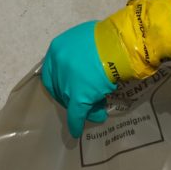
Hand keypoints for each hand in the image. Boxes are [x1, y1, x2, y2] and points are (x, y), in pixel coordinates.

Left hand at [41, 21, 115, 138]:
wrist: (120, 45)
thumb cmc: (106, 39)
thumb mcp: (85, 38)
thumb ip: (79, 51)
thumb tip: (84, 65)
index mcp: (57, 49)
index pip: (51, 72)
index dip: (59, 83)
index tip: (68, 90)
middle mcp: (58, 65)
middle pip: (60, 88)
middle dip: (71, 97)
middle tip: (85, 102)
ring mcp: (67, 81)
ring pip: (70, 100)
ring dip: (82, 108)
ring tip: (96, 112)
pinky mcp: (78, 96)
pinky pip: (76, 113)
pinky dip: (76, 122)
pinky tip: (76, 131)